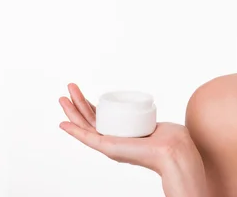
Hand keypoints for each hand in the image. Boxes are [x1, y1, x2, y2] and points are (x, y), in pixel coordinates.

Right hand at [59, 83, 198, 175]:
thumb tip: (148, 110)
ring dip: (72, 111)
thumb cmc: (170, 138)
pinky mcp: (108, 147)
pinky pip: (86, 138)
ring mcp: (109, 144)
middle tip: (69, 87)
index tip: (82, 95)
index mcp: (120, 134)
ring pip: (84, 125)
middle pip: (89, 119)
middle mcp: (112, 140)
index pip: (100, 118)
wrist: (173, 149)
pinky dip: (74, 131)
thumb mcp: (153, 122)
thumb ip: (149, 118)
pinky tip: (63, 123)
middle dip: (77, 103)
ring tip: (63, 97)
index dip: (89, 106)